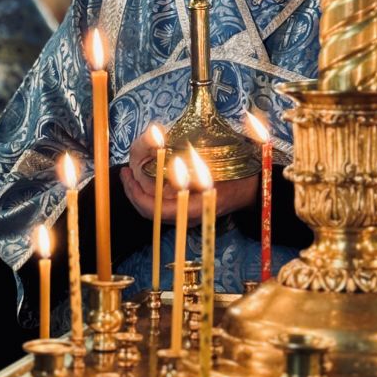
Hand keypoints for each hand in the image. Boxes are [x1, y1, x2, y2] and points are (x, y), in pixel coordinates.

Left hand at [120, 129, 258, 223]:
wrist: (252, 189)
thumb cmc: (235, 176)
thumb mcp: (214, 170)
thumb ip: (191, 171)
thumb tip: (164, 161)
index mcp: (190, 209)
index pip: (154, 209)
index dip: (136, 193)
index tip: (128, 174)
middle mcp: (185, 216)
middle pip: (149, 210)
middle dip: (133, 191)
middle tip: (124, 172)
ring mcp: (186, 214)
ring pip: (155, 207)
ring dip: (141, 190)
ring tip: (132, 172)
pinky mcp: (188, 208)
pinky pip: (163, 203)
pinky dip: (153, 190)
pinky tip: (150, 175)